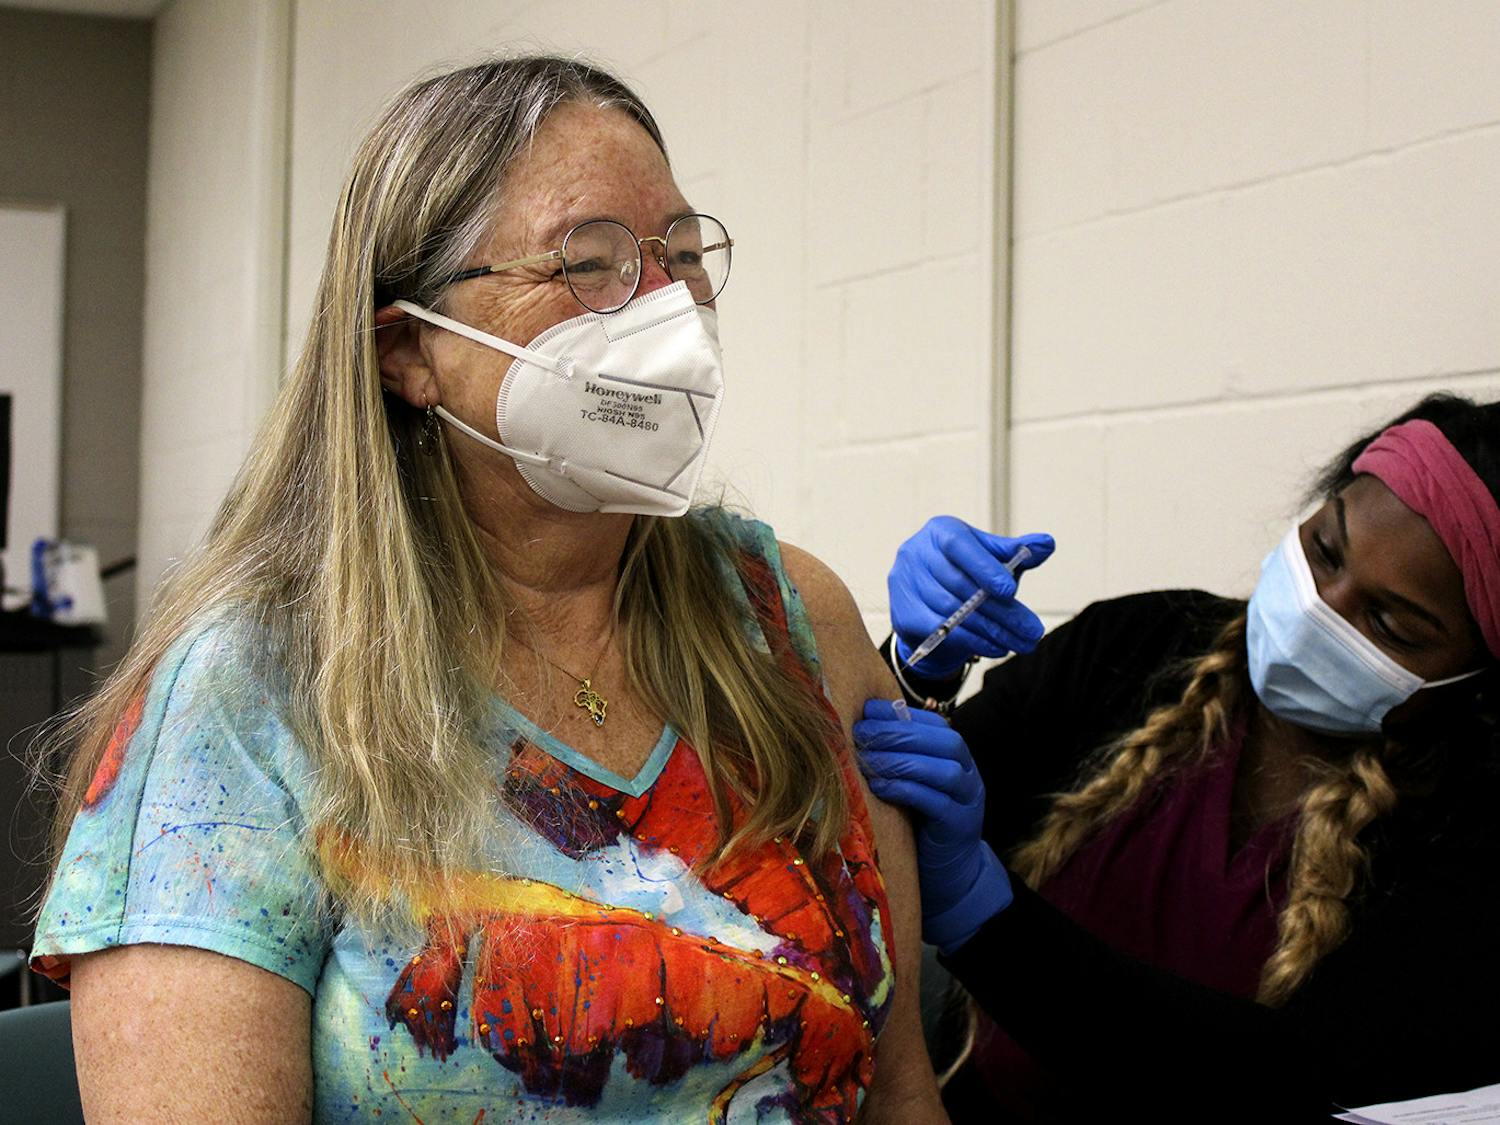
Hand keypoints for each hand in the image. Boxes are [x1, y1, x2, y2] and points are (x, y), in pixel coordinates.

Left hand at [854, 700, 1013, 953]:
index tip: (867, 710)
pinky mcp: (960, 827)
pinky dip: (906, 790)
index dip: (901, 714)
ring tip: (868, 760)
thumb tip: (859, 727)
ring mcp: (969, 801)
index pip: (935, 724)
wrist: (950, 874)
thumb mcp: (912, 783)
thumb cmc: (922, 822)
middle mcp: (969, 774)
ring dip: (902, 760)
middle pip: (944, 741)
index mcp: (957, 757)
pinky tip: (879, 787)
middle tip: (862, 734)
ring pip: (944, 770)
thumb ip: (898, 758)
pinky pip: (936, 803)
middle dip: (899, 733)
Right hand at [889, 517, 1053, 677]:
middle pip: (959, 585)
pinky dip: (971, 641)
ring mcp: (903, 584)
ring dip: (990, 630)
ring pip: (951, 612)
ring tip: (1020, 642)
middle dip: (1000, 611)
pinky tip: (996, 647)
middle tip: (1031, 630)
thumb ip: (1017, 552)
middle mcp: (915, 553)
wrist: (934, 604)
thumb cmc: (967, 573)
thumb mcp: (992, 559)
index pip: (960, 546)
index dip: (985, 569)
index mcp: (939, 531)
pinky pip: (938, 631)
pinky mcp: (902, 614)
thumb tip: (1046, 543)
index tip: (1010, 591)